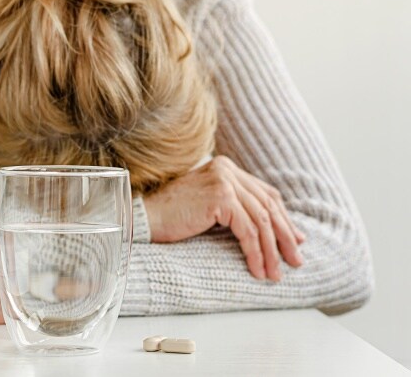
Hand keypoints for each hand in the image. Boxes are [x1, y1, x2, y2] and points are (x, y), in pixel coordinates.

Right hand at [143, 155, 305, 281]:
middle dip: (284, 236)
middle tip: (295, 260)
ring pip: (261, 220)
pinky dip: (255, 252)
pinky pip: (247, 229)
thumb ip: (235, 207)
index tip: (295, 241)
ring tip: (275, 273)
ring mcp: (224, 180)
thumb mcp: (209, 206)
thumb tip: (269, 227)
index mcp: (226, 167)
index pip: (265, 193)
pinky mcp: (219, 197)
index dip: (284, 218)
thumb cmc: (173, 217)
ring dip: (271, 250)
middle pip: (268, 205)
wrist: (145, 218)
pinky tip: (257, 269)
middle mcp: (227, 169)